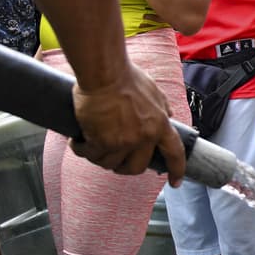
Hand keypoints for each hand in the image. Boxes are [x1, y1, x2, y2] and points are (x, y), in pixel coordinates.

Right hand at [72, 61, 184, 184]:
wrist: (105, 72)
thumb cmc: (127, 77)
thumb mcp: (154, 91)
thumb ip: (162, 108)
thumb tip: (168, 116)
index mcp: (160, 125)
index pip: (175, 153)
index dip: (176, 170)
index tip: (174, 182)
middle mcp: (144, 137)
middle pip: (136, 167)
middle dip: (125, 167)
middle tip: (115, 159)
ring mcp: (122, 141)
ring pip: (109, 164)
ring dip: (99, 157)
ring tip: (92, 145)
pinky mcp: (101, 140)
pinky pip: (89, 155)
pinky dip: (81, 150)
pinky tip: (78, 142)